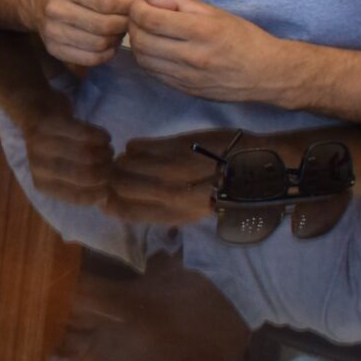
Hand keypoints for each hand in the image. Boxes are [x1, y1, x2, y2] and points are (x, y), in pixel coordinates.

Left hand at [23, 113, 115, 211]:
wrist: (35, 115)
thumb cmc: (57, 151)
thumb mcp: (62, 174)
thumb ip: (81, 187)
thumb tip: (106, 198)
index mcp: (42, 184)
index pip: (78, 197)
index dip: (100, 193)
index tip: (112, 186)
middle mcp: (38, 166)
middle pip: (84, 176)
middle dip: (106, 172)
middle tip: (113, 166)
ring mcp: (40, 144)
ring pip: (86, 155)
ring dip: (105, 154)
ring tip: (109, 151)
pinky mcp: (49, 123)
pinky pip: (83, 132)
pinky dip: (100, 136)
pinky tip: (106, 138)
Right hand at [32, 0, 152, 67]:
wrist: (40, 0)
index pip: (109, 2)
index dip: (129, 6)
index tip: (135, 5)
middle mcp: (56, 9)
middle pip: (105, 25)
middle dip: (124, 23)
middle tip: (127, 19)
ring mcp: (53, 32)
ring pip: (99, 44)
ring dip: (116, 39)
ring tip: (116, 29)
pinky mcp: (54, 50)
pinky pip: (91, 59)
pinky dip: (106, 53)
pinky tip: (107, 42)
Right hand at [103, 131, 226, 224]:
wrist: (258, 167)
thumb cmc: (225, 192)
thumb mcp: (193, 211)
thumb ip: (162, 208)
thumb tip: (127, 201)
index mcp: (174, 215)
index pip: (125, 212)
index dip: (108, 203)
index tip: (103, 195)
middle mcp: (170, 194)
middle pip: (120, 185)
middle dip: (111, 178)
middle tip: (112, 172)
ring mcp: (173, 168)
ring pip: (126, 163)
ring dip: (123, 161)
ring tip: (130, 159)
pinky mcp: (177, 145)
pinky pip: (138, 146)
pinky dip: (135, 147)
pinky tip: (142, 148)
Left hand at [127, 0, 295, 104]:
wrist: (267, 74)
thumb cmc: (243, 38)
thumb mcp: (216, 12)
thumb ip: (181, 3)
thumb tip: (152, 2)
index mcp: (202, 32)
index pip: (152, 20)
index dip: (137, 9)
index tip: (138, 4)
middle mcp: (193, 56)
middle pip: (142, 41)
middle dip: (132, 25)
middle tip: (138, 17)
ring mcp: (187, 77)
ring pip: (143, 60)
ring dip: (137, 43)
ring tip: (146, 33)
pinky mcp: (185, 90)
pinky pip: (154, 73)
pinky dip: (147, 59)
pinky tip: (155, 50)